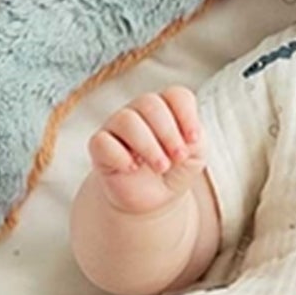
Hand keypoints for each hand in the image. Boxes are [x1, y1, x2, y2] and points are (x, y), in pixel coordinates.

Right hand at [88, 87, 204, 216]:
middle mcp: (139, 112)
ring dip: (149, 146)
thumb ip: (196, 140)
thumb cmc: (173, 170)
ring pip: (127, 120)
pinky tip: (132, 168)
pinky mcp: (99, 146)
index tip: (193, 139)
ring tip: (160, 166)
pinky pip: (102, 142)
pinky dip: (121, 157)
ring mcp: (117, 126)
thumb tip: (184, 136)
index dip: (186, 115)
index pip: (175, 95)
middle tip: (177, 157)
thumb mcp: (195, 156)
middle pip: (150, 103)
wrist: (152, 199)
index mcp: (166, 108)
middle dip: (169, 133)